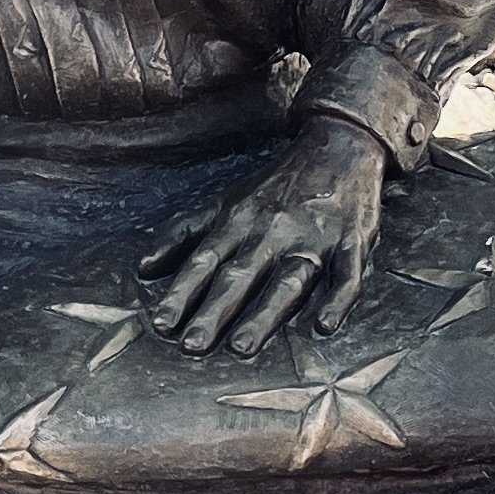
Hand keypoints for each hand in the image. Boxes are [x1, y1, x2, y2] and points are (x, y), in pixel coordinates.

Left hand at [139, 115, 388, 357]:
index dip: (182, 293)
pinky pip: (347, 275)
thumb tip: (142, 268)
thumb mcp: (224, 201)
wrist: (339, 146)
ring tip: (241, 346)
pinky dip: (338, 300)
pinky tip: (324, 326)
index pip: (204, 261)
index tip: (162, 325)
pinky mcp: (352, 243)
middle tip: (191, 347)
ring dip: (264, 314)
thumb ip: (183, 233)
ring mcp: (314, 239)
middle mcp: (272, 232)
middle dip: (214, 311)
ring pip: (287, 281)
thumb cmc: (275, 185)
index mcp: (239, 222)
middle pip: (240, 276)